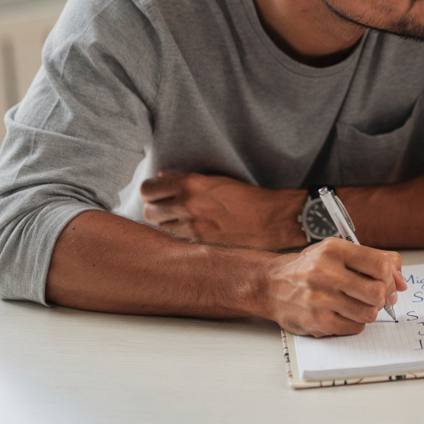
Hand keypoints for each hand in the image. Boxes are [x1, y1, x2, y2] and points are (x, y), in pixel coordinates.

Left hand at [141, 172, 305, 250]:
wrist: (275, 220)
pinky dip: (181, 239)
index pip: (148, 189)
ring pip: (161, 230)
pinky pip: (177, 242)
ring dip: (168, 226)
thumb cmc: (249, 197)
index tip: (157, 193)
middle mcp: (187, 205)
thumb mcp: (218, 180)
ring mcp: (192, 228)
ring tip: (184, 223)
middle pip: (149, 212)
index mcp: (191, 184)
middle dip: (157, 210)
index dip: (151, 192)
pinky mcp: (200, 246)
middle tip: (168, 209)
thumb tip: (162, 177)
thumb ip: (187, 180)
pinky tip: (194, 234)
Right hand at [262, 238, 407, 336]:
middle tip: (374, 294)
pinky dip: (355, 323)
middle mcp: (326, 273)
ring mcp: (320, 300)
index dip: (391, 276)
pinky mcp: (317, 322)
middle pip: (378, 292)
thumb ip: (374, 260)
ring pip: (369, 313)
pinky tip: (343, 313)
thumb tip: (402, 282)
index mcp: (334, 250)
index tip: (387, 279)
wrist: (271, 285)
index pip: (381, 265)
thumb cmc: (309, 268)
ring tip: (356, 303)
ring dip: (369, 310)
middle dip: (382, 296)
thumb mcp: (338, 252)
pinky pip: (355, 328)